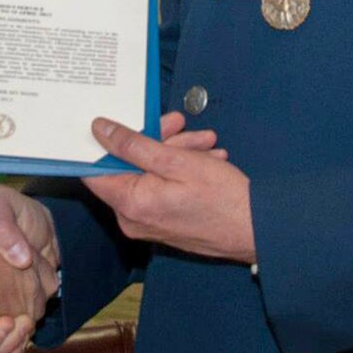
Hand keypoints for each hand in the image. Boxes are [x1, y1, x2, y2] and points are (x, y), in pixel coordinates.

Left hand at [82, 114, 253, 262]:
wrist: (259, 231)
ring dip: (173, 152)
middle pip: (128, 167)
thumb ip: (133, 145)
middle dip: (154, 140)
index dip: (101, 143)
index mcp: (130, 204)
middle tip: (179, 124)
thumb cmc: (223, 199)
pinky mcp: (165, 222)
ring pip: (149, 174)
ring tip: (204, 141)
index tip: (114, 121)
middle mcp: (133, 219)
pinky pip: (161, 188)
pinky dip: (180, 170)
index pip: (93, 170)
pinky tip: (205, 158)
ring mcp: (149, 223)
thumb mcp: (177, 161)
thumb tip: (100, 130)